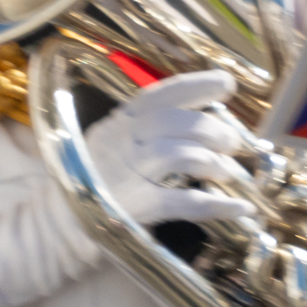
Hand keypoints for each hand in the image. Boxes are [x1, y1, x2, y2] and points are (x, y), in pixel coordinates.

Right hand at [79, 69, 258, 231]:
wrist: (64, 221)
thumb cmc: (100, 177)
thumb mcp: (117, 141)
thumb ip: (152, 127)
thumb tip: (210, 119)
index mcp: (121, 120)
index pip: (162, 94)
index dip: (198, 85)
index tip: (226, 85)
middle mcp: (124, 141)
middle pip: (176, 122)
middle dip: (214, 129)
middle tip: (235, 143)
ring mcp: (129, 175)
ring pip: (183, 156)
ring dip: (216, 163)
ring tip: (232, 173)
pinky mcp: (138, 208)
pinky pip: (186, 203)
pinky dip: (220, 205)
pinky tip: (242, 208)